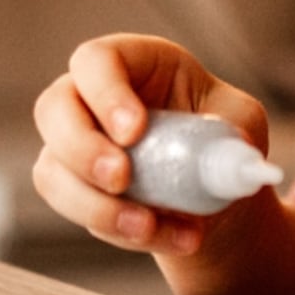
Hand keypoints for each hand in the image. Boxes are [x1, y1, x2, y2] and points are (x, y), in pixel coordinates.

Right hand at [31, 33, 272, 259]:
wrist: (214, 194)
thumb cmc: (223, 140)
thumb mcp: (241, 122)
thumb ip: (233, 130)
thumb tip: (229, 154)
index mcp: (136, 62)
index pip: (97, 60)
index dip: (106, 93)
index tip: (134, 131)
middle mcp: (92, 97)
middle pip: (53, 108)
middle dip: (82, 149)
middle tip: (121, 179)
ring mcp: (74, 143)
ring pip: (52, 170)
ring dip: (97, 206)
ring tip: (150, 225)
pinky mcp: (73, 187)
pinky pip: (74, 211)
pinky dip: (117, 231)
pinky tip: (166, 235)